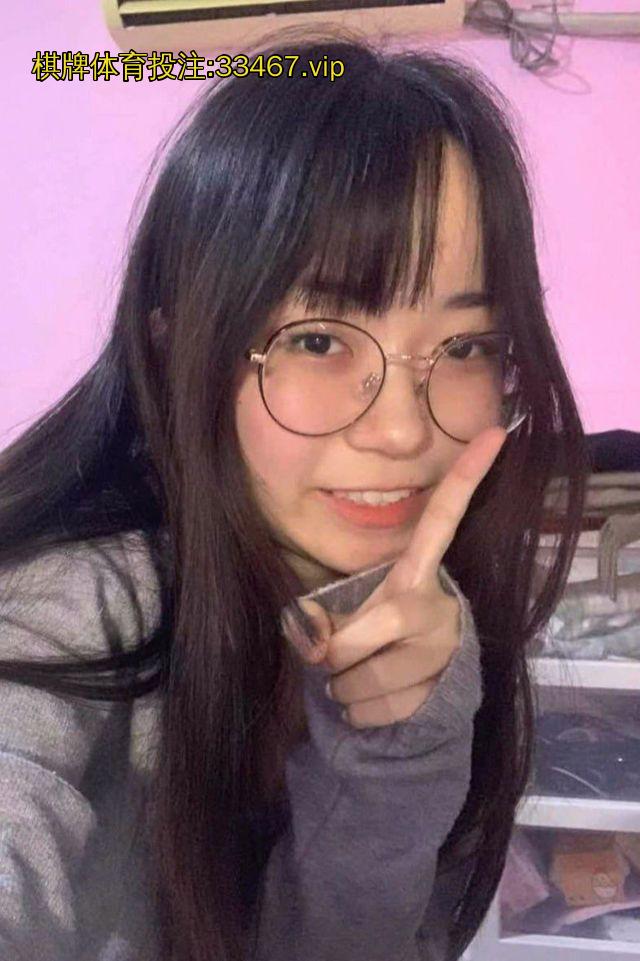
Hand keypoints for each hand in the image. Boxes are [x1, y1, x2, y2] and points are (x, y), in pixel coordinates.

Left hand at [298, 426, 506, 728]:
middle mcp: (436, 601)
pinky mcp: (443, 688)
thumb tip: (313, 642)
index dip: (466, 475)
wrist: (416, 694)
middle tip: (333, 657)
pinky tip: (372, 702)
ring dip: (345, 688)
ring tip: (358, 678)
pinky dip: (359, 713)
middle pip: (365, 631)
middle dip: (334, 655)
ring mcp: (444, 645)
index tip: (495, 431)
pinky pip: (375, 709)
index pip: (443, 517)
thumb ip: (322, 617)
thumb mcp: (349, 612)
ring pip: (365, 677)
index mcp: (415, 571)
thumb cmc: (372, 636)